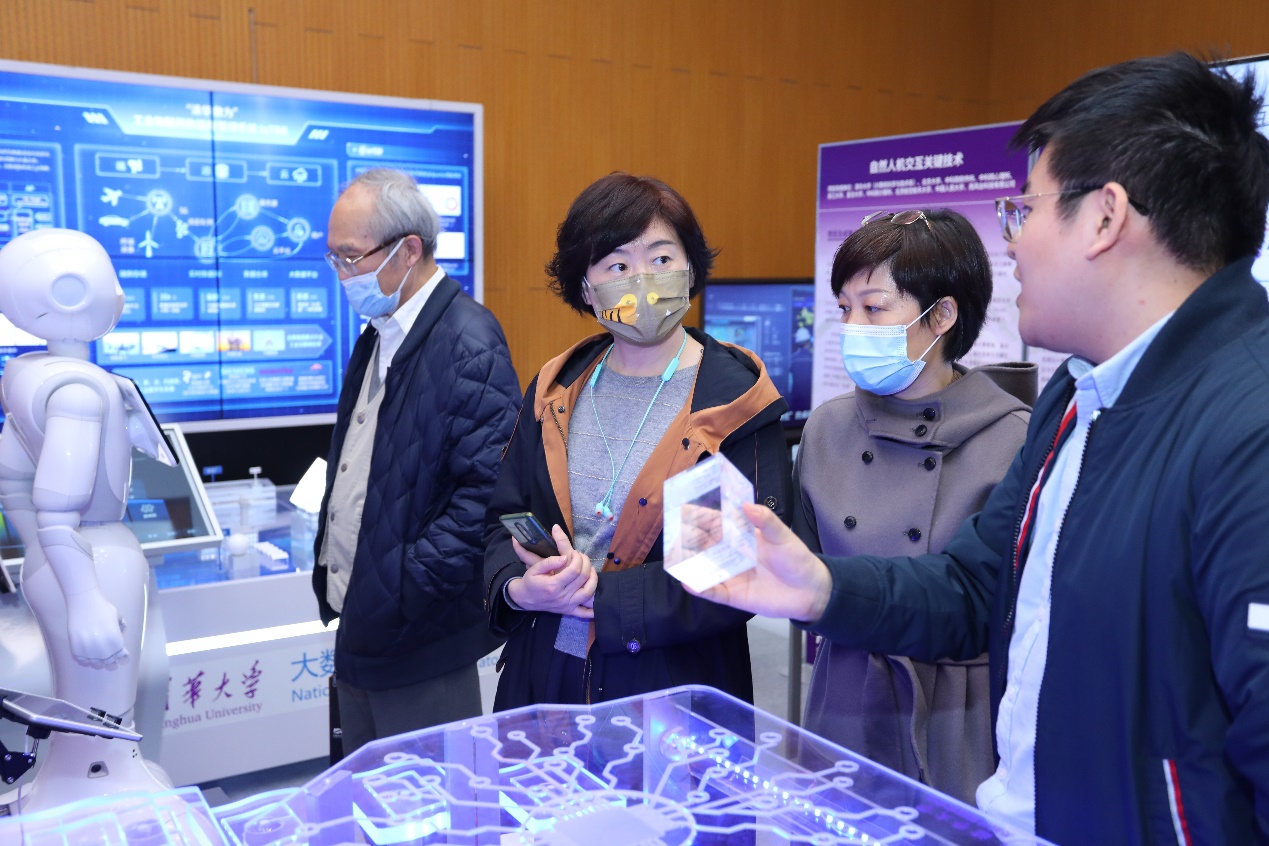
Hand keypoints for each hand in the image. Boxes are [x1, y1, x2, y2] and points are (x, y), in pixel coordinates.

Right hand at [64, 589, 127, 664]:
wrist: (83, 602)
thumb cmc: (103, 608)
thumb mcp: (118, 617)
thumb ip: (120, 628)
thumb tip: (121, 633)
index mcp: (115, 640)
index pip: (121, 655)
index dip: (123, 658)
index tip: (123, 659)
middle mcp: (102, 647)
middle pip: (108, 661)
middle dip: (111, 663)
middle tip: (113, 665)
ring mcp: (88, 649)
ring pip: (94, 663)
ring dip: (98, 664)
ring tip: (100, 664)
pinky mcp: (75, 647)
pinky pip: (81, 660)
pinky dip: (85, 662)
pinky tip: (88, 661)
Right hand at [507, 525, 597, 617]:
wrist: (524, 598)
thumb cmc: (530, 582)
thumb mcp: (535, 568)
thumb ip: (549, 562)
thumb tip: (565, 558)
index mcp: (553, 585)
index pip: (574, 570)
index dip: (578, 558)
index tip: (575, 552)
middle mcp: (562, 596)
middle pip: (583, 578)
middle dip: (586, 563)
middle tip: (582, 557)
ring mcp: (567, 605)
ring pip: (588, 592)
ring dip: (593, 579)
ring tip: (591, 570)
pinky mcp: (569, 611)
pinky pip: (584, 613)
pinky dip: (593, 609)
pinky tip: (597, 600)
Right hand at [687, 502, 831, 622]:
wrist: (810, 591)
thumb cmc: (797, 559)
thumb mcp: (783, 536)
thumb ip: (766, 521)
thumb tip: (746, 505)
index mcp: (742, 536)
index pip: (717, 524)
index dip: (701, 516)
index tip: (683, 507)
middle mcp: (733, 554)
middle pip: (705, 546)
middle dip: (688, 539)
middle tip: (672, 532)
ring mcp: (732, 575)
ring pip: (705, 568)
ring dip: (689, 563)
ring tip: (673, 557)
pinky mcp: (734, 595)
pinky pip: (713, 592)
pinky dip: (701, 588)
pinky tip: (688, 582)